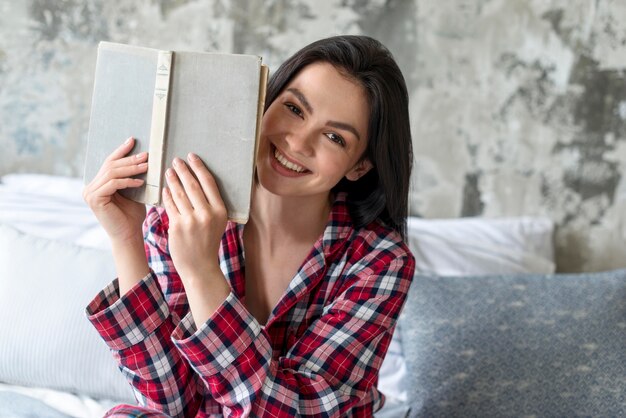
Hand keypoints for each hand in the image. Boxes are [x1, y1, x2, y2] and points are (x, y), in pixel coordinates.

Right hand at [83, 137, 147, 243]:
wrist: (128, 235)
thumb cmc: (132, 215)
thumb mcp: (133, 191)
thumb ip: (131, 177)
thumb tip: (142, 157)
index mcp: (98, 184)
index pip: (109, 162)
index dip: (121, 150)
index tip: (133, 140)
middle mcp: (90, 187)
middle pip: (111, 166)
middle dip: (130, 159)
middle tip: (146, 155)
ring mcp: (90, 193)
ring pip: (112, 173)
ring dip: (131, 168)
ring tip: (147, 166)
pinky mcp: (94, 199)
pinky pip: (113, 183)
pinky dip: (127, 181)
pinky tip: (140, 182)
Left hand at [162, 153, 227, 284]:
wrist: (199, 267)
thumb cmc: (207, 242)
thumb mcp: (216, 222)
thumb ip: (210, 205)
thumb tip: (198, 181)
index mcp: (220, 211)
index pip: (209, 183)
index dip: (199, 168)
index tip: (192, 157)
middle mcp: (207, 214)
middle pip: (193, 185)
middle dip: (183, 170)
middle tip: (176, 160)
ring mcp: (191, 221)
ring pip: (179, 194)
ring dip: (173, 180)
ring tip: (168, 171)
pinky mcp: (177, 226)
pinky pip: (170, 206)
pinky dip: (167, 195)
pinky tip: (165, 189)